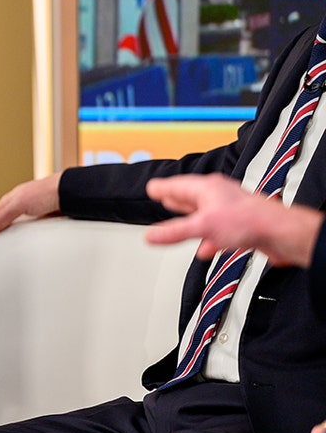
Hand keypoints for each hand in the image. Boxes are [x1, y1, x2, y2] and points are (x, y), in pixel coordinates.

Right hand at [0, 173, 61, 234]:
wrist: (68, 193)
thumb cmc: (45, 191)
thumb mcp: (19, 204)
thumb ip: (4, 216)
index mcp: (15, 195)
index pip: (0, 209)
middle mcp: (26, 201)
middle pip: (12, 216)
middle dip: (8, 226)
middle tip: (3, 238)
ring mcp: (37, 209)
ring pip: (25, 222)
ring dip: (23, 230)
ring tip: (18, 240)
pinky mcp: (48, 216)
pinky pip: (38, 227)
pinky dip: (35, 232)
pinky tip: (34, 236)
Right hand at [144, 174, 323, 266]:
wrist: (280, 233)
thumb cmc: (249, 220)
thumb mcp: (202, 226)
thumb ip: (174, 232)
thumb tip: (152, 235)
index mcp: (207, 188)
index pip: (177, 185)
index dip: (162, 187)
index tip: (152, 188)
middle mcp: (219, 196)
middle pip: (191, 196)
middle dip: (176, 199)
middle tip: (163, 197)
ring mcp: (230, 210)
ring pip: (204, 213)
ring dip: (191, 219)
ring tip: (180, 222)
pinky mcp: (240, 226)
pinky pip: (217, 230)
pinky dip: (208, 238)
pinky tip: (205, 248)